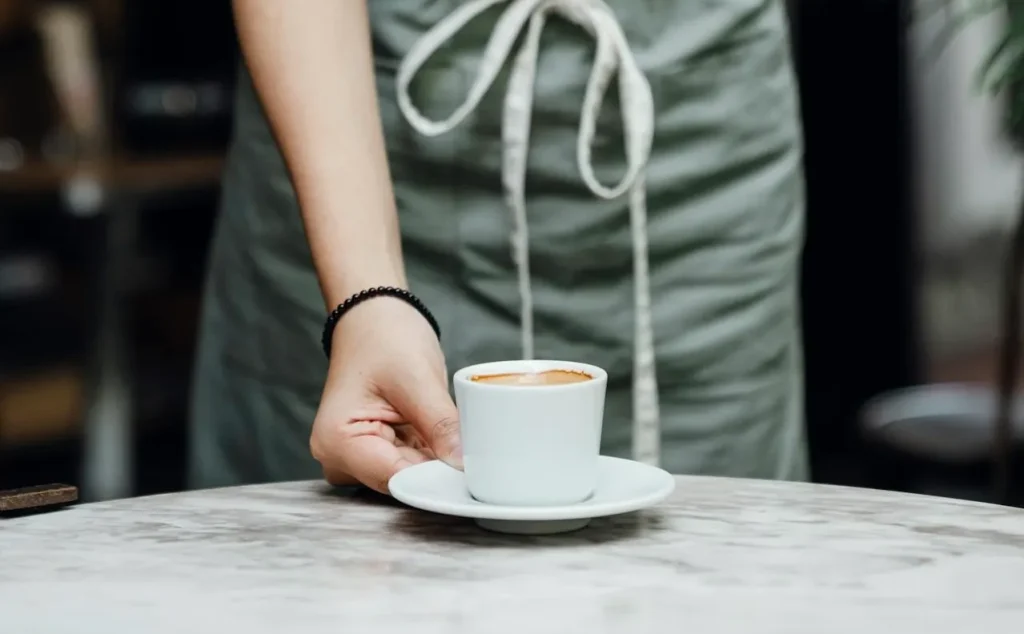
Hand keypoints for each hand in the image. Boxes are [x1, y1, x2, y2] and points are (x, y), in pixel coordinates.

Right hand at [309, 297, 461, 493]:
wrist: (374, 317)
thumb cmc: (383, 337)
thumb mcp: (416, 379)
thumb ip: (440, 425)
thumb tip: (463, 465)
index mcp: (337, 442)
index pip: (395, 480)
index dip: (436, 481)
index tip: (472, 475)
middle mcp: (339, 458)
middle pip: (402, 483)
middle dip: (439, 471)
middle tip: (476, 453)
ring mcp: (356, 457)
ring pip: (410, 477)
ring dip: (437, 461)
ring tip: (455, 433)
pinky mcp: (375, 452)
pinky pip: (411, 464)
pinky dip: (432, 454)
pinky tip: (445, 434)